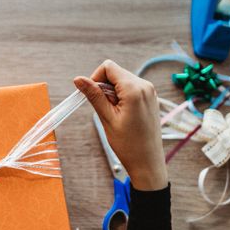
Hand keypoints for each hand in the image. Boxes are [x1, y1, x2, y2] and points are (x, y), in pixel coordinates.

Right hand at [74, 60, 167, 190]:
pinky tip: (122, 113)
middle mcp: (145, 85)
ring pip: (122, 80)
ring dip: (113, 92)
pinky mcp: (150, 97)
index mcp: (134, 89)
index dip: (95, 78)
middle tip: (105, 109)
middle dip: (105, 86)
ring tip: (114, 113)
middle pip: (115, 72)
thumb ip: (94, 95)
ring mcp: (150, 91)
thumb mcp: (107, 118)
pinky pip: (130, 87)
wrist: (148, 162)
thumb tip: (78, 79)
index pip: (108, 67)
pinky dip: (121, 96)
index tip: (93, 96)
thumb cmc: (128, 144)